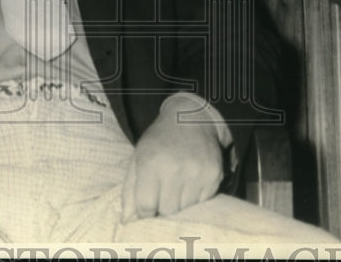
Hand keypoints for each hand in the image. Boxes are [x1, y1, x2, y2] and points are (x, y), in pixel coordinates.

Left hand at [121, 102, 223, 222]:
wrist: (189, 119)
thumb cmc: (158, 142)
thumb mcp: (137, 159)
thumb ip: (130, 191)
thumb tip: (127, 222)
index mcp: (151, 164)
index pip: (146, 207)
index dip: (145, 210)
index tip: (148, 204)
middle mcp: (174, 168)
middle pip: (167, 211)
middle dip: (163, 207)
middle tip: (164, 192)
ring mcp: (196, 172)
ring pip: (186, 209)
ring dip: (180, 203)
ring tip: (178, 184)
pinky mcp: (214, 175)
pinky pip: (203, 202)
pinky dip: (196, 197)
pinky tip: (191, 180)